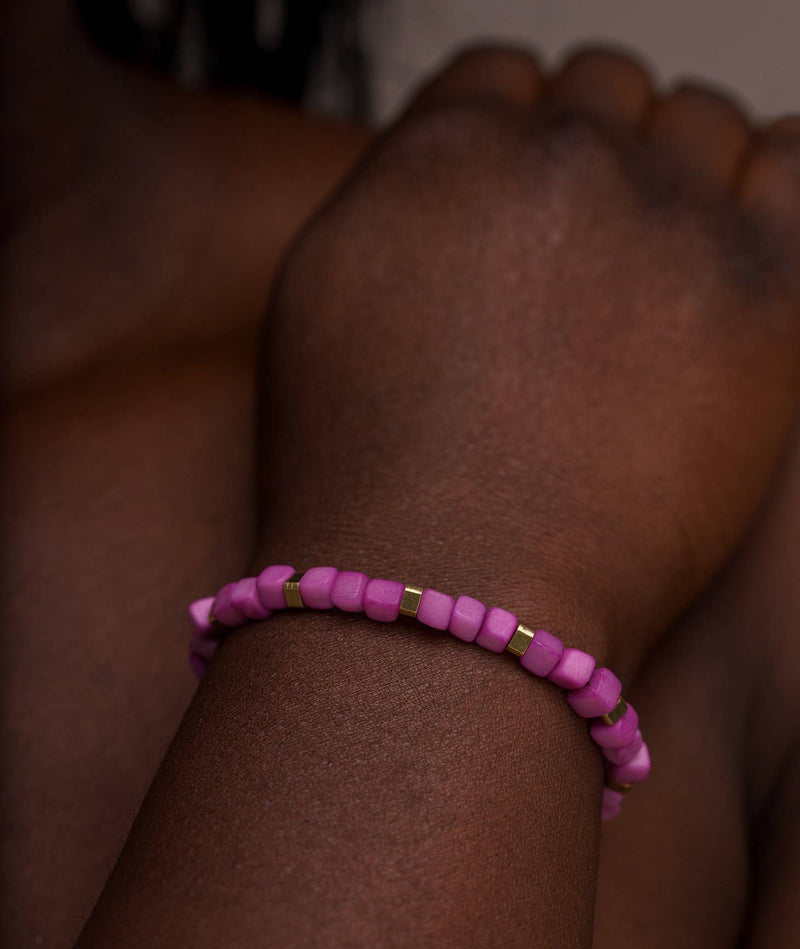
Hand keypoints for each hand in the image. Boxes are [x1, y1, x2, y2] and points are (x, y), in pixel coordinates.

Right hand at [256, 47, 799, 669]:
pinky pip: (799, 167)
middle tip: (581, 244)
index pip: (504, 76)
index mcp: (447, 156)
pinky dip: (772, 187)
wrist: (452, 599)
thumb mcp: (321, 307)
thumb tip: (451, 169)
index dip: (513, 130)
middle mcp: (561, 163)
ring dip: (677, 169)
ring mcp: (669, 221)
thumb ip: (393, 202)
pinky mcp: (765, 296)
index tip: (523, 186)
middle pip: (604, 89)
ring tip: (655, 262)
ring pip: (699, 121)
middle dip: (590, 150)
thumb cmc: (369, 485)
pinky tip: (737, 246)